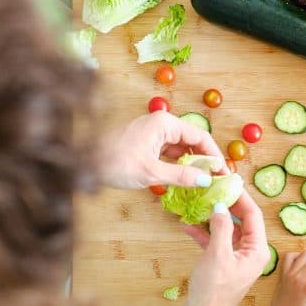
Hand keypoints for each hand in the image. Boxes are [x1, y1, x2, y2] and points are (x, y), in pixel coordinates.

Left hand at [98, 111, 225, 188]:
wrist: (81, 162)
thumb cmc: (114, 162)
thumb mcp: (151, 172)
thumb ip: (181, 176)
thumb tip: (206, 180)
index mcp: (165, 124)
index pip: (200, 137)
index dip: (214, 156)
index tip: (224, 173)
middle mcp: (161, 124)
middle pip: (192, 141)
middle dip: (205, 160)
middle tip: (217, 180)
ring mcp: (152, 134)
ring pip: (181, 149)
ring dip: (192, 164)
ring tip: (203, 182)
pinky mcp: (145, 145)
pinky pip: (168, 154)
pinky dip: (178, 166)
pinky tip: (184, 179)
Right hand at [182, 190, 268, 305]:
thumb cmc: (213, 289)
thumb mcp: (217, 254)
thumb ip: (221, 228)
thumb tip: (220, 206)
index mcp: (257, 250)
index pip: (254, 215)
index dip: (242, 197)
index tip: (229, 181)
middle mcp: (251, 252)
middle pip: (241, 221)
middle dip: (226, 204)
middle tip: (213, 187)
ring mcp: (237, 258)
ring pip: (227, 230)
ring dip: (212, 217)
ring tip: (198, 202)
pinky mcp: (223, 263)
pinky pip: (216, 242)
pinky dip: (204, 233)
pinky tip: (187, 225)